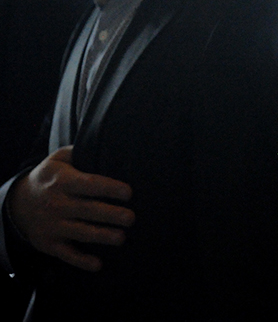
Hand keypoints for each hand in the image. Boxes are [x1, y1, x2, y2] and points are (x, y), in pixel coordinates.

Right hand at [8, 146, 133, 271]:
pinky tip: (98, 265)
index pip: (89, 185)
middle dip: (111, 215)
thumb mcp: (58, 160)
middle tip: (131, 218)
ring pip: (81, 233)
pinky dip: (81, 261)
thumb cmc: (50, 177)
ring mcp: (53, 226)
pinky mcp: (50, 244)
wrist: (17, 203)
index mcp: (63, 182)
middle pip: (89, 210)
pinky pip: (67, 254)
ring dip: (102, 236)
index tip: (129, 193)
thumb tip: (104, 141)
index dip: (109, 188)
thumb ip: (79, 151)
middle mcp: (57, 204)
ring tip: (121, 238)